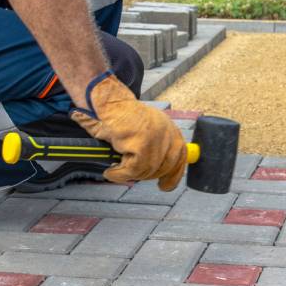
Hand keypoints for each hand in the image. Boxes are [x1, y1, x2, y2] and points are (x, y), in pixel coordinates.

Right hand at [71, 73, 186, 190]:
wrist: (106, 100)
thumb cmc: (119, 115)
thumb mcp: (144, 129)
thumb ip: (155, 147)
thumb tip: (159, 173)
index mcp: (169, 128)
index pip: (180, 156)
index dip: (173, 174)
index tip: (165, 186)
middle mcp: (166, 132)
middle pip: (164, 167)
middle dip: (146, 175)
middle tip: (128, 173)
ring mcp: (155, 138)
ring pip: (147, 170)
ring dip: (129, 174)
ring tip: (115, 171)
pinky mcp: (140, 143)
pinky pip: (133, 170)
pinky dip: (120, 174)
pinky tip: (111, 171)